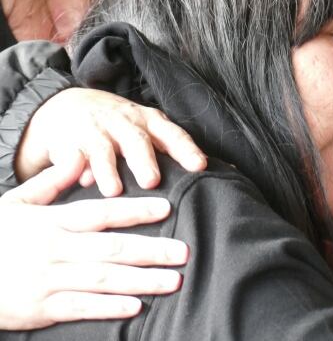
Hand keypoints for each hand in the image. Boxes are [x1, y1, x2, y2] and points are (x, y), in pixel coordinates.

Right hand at [0, 155, 188, 329]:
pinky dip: (108, 307)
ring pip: (102, 279)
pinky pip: (80, 307)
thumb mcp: (15, 204)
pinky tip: (136, 305)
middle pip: (110, 248)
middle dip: (151, 250)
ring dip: (140, 280)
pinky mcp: (40, 309)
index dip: (135, 210)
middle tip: (184, 251)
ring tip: (173, 280)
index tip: (166, 208)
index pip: (100, 213)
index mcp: (50, 222)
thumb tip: (80, 156)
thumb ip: (51, 182)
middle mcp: (53, 250)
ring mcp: (47, 280)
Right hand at [16, 87, 207, 195]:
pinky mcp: (71, 140)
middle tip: (151, 182)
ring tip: (113, 190)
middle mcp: (126, 123)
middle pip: (138, 141)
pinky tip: (79, 183)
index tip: (199, 166)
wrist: (66, 106)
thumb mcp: (149, 131)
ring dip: (108, 169)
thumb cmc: (119, 126)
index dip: (186, 149)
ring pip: (104, 149)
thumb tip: (229, 172)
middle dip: (145, 161)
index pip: (173, 134)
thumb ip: (177, 152)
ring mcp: (97, 130)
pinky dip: (76, 169)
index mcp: (151, 122)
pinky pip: (73, 156)